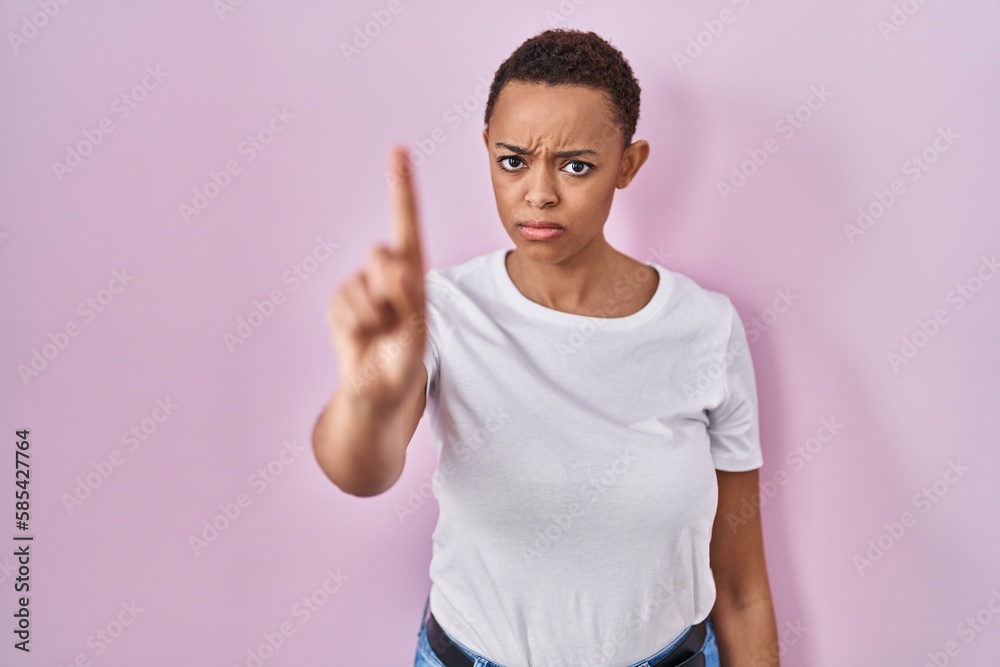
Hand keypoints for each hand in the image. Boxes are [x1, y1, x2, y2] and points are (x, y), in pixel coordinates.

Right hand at [326, 145, 426, 408]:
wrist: (373, 394)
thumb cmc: (404, 366)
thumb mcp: (416, 338)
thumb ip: (411, 303)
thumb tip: (402, 268)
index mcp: (416, 275)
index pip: (408, 224)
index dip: (401, 187)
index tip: (397, 150)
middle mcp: (389, 273)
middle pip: (382, 256)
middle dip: (389, 289)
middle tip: (395, 324)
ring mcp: (362, 286)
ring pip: (359, 283)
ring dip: (370, 316)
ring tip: (379, 337)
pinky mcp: (340, 300)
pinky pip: (340, 301)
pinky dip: (349, 325)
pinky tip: (360, 338)